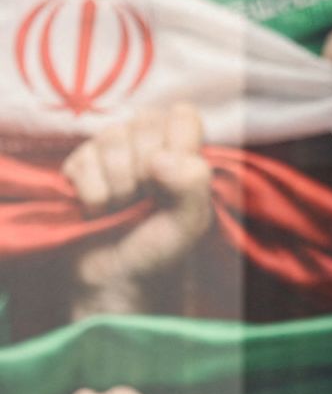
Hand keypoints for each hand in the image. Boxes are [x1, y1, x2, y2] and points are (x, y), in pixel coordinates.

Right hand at [61, 104, 211, 316]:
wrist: (117, 279)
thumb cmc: (161, 247)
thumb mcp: (192, 220)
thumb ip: (193, 183)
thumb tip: (159, 158)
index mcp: (181, 148)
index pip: (182, 115)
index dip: (177, 145)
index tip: (173, 181)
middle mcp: (146, 141)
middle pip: (145, 122)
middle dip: (147, 170)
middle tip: (147, 200)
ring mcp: (109, 149)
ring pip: (111, 138)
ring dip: (120, 185)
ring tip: (124, 207)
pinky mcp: (77, 165)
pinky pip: (82, 162)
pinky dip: (94, 195)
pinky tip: (100, 210)